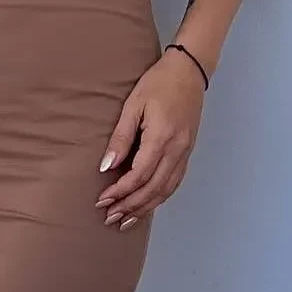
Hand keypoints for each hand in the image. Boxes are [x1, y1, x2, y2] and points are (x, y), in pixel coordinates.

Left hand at [95, 50, 206, 228]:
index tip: (102, 201)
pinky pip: (174, 182)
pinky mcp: (188, 152)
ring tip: (125, 220)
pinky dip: (160, 197)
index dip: (120, 192)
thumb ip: (121, 137)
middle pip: (153, 189)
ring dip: (145, 208)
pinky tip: (148, 204)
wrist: (189, 71)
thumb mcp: (133, 105)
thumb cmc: (159, 82)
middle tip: (110, 218)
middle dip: (130, 207)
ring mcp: (185, 152)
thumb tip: (107, 166)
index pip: (139, 176)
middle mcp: (177, 150)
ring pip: (165, 190)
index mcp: (162, 137)